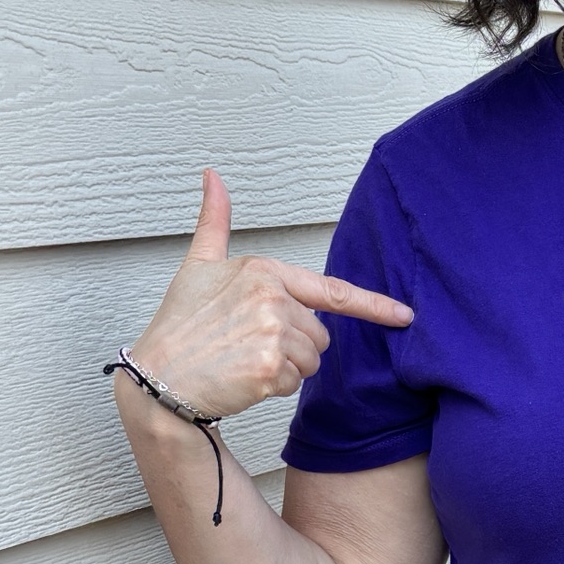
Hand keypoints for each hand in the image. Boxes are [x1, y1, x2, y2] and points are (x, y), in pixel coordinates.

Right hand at [126, 171, 412, 418]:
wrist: (158, 378)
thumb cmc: (179, 324)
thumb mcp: (197, 265)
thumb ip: (214, 221)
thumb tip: (212, 175)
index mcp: (264, 271)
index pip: (332, 291)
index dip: (374, 306)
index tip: (405, 316)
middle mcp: (274, 298)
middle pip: (319, 334)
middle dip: (293, 345)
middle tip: (246, 344)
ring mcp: (274, 333)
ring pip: (311, 362)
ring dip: (284, 369)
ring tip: (242, 360)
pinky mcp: (272, 368)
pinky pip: (296, 383)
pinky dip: (274, 388)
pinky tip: (242, 379)